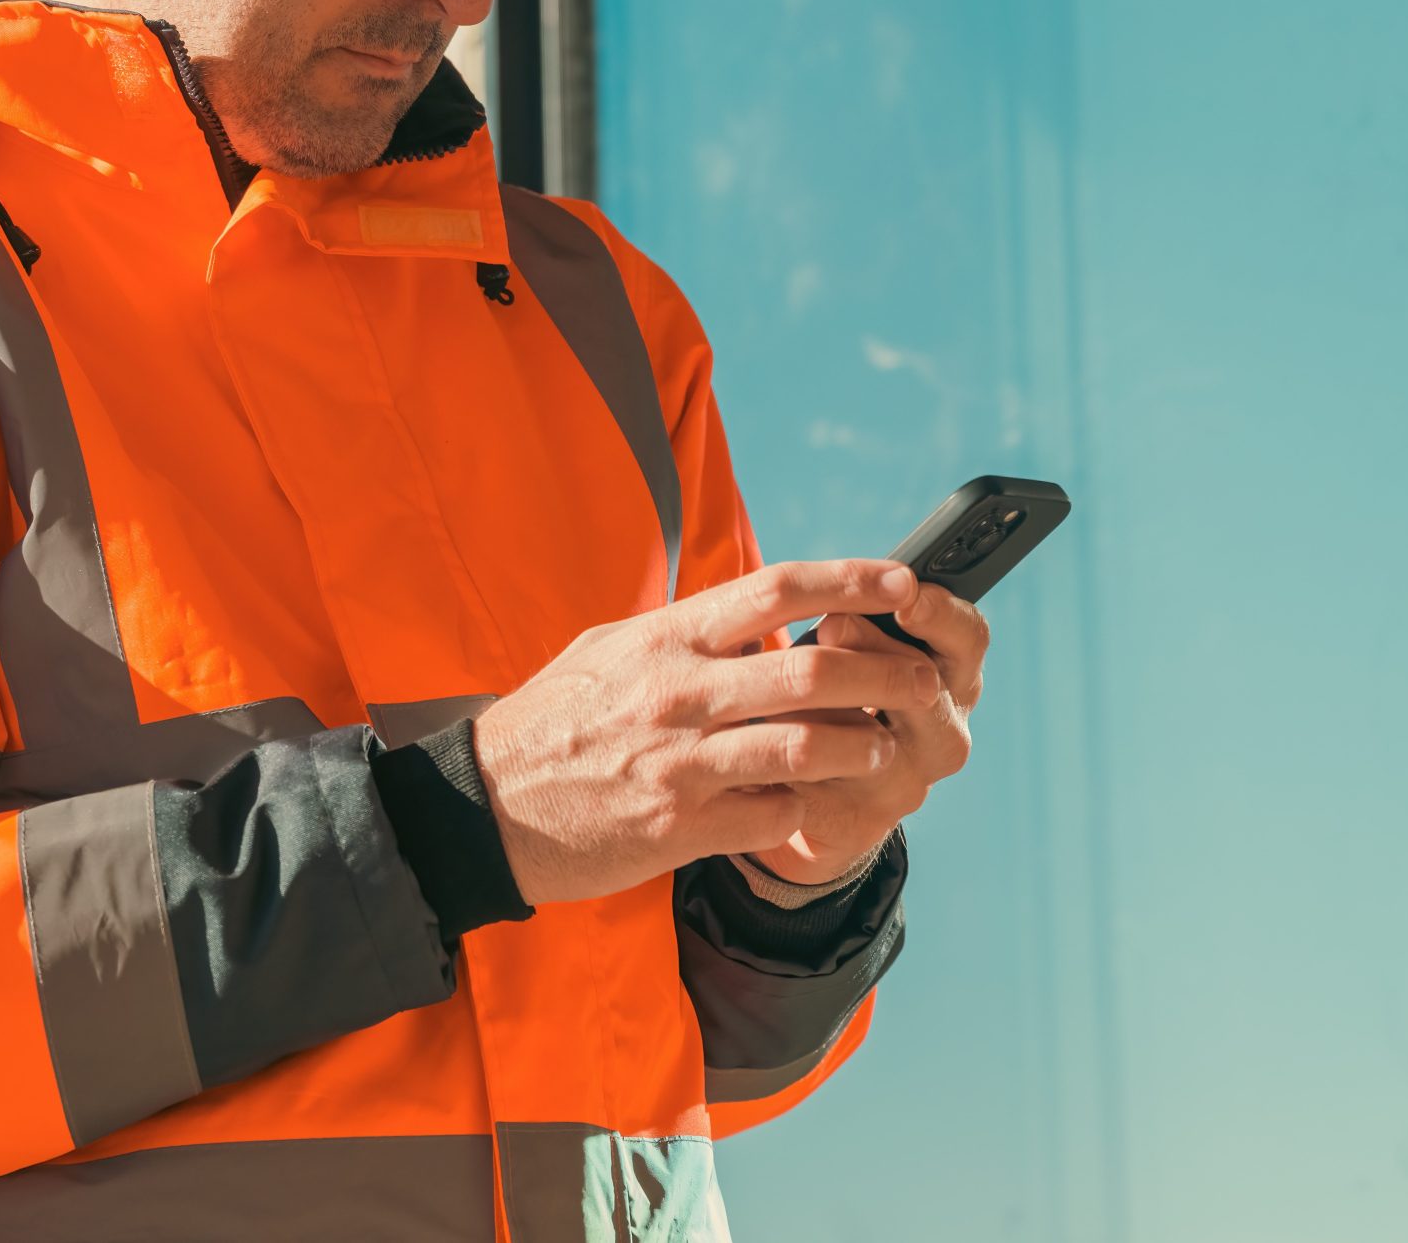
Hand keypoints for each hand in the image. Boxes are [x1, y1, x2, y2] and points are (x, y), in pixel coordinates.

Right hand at [473, 561, 944, 903]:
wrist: (483, 808)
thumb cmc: (552, 721)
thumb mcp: (609, 650)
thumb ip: (685, 631)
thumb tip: (757, 609)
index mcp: (666, 638)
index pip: (776, 589)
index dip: (850, 581)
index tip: (903, 580)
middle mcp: (679, 694)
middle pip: (812, 672)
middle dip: (887, 676)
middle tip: (925, 682)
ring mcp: (681, 764)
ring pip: (807, 749)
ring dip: (863, 747)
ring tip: (884, 747)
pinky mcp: (680, 828)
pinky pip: (774, 815)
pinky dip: (805, 808)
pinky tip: (810, 804)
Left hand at [744, 579, 986, 884]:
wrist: (806, 786)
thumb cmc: (831, 693)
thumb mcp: (852, 649)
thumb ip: (858, 623)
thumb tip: (835, 611)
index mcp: (953, 680)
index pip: (968, 638)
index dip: (941, 614)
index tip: (906, 593)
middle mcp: (944, 735)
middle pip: (926, 688)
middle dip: (873, 651)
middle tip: (827, 625)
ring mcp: (906, 785)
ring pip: (874, 740)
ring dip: (824, 704)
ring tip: (781, 682)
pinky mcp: (859, 821)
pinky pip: (824, 781)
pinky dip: (789, 750)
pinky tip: (758, 732)